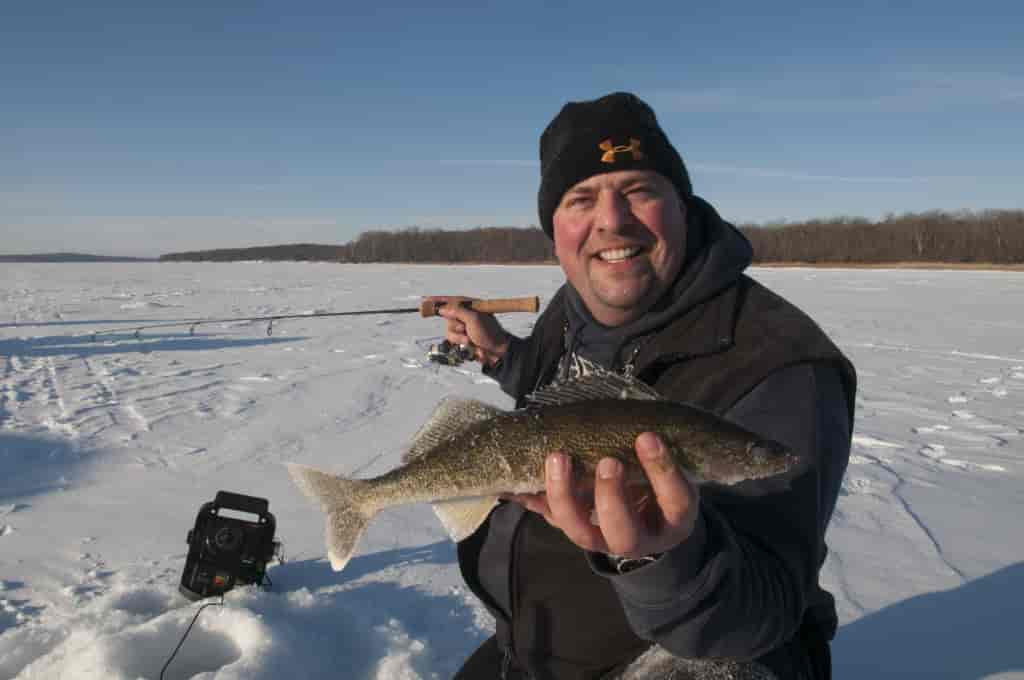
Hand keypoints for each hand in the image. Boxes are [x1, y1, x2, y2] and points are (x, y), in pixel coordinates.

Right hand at [427, 296, 511, 367]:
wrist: (497, 351)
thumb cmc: (489, 332)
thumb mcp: (474, 319)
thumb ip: (457, 311)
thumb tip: (442, 309)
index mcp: (471, 305)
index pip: (451, 300)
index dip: (438, 300)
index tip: (425, 300)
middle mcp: (466, 315)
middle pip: (447, 316)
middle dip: (455, 324)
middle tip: (465, 328)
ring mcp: (465, 327)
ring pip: (449, 329)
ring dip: (458, 336)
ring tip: (470, 339)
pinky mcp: (463, 338)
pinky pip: (452, 338)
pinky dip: (459, 342)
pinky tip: (469, 344)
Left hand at [504, 432, 699, 558]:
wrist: (648, 516)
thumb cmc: (661, 480)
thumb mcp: (673, 465)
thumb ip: (657, 446)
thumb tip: (637, 418)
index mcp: (673, 518)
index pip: (675, 500)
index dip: (662, 471)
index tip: (647, 436)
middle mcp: (639, 537)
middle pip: (623, 531)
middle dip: (611, 496)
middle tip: (607, 461)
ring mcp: (602, 539)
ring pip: (581, 533)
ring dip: (564, 495)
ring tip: (558, 458)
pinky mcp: (575, 529)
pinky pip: (551, 518)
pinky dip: (533, 498)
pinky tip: (518, 481)